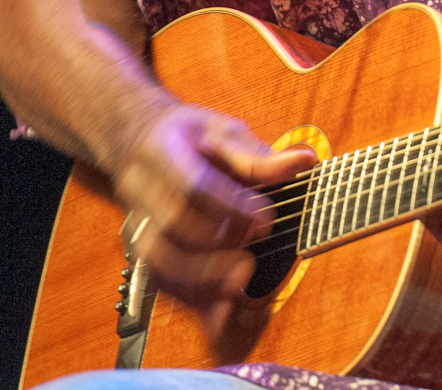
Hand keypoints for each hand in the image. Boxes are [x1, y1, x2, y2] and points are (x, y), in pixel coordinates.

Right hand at [112, 103, 315, 337]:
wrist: (139, 141)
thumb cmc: (189, 137)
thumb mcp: (224, 132)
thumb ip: (258, 156)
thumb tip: (305, 161)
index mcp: (161, 151)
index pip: (192, 184)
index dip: (230, 206)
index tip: (266, 221)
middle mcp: (139, 189)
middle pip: (172, 225)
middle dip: (217, 245)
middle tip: (254, 252)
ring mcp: (136, 222)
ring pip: (158, 260)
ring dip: (200, 278)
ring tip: (240, 281)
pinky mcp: (139, 249)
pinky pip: (159, 281)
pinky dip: (189, 298)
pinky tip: (219, 309)